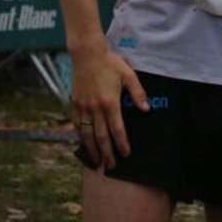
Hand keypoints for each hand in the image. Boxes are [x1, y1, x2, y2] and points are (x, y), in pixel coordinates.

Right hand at [71, 46, 149, 169]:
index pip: (117, 129)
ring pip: (87, 134)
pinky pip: (77, 125)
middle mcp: (95, 108)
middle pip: (101, 137)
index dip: (122, 144)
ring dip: (92, 150)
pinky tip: (84, 143)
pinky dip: (80, 136)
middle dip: (107, 154)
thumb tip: (146, 109)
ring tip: (97, 162)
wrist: (87, 54)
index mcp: (110, 102)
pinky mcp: (75, 104)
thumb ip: (138, 93)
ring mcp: (83, 107)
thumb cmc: (110, 63)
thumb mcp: (128, 75)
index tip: (126, 154)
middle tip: (111, 166)